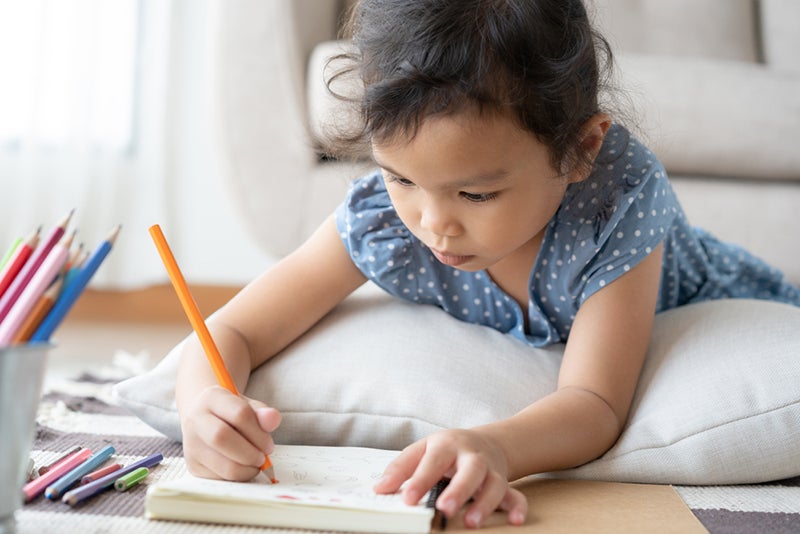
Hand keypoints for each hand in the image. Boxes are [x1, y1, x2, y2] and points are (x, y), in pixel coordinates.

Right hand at [180, 385, 280, 480]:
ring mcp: (191, 444)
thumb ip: (263, 412)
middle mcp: (195, 419)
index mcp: (212, 397)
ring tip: (255, 463)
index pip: (239, 414)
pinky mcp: (193, 465)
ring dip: (246, 468)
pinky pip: (220, 478)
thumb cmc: (231, 412)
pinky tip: (243, 467)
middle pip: (222, 438)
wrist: (205, 418)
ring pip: (221, 463)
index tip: (269, 444)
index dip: (259, 433)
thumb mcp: (248, 405)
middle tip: (262, 457)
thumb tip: (273, 419)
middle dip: (250, 453)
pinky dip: (237, 476)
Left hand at [373, 429, 526, 527]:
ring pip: (494, 484)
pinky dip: (517, 506)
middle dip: (459, 489)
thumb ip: (401, 468)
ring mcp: (491, 470)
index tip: (408, 499)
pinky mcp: (504, 483)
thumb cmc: (447, 449)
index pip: (433, 460)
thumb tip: (380, 489)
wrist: (485, 441)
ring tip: (471, 522)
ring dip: (485, 503)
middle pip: (470, 470)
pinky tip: (515, 520)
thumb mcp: (423, 449)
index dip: (420, 480)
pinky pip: (515, 494)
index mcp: (447, 445)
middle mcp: (472, 456)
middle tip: (444, 508)